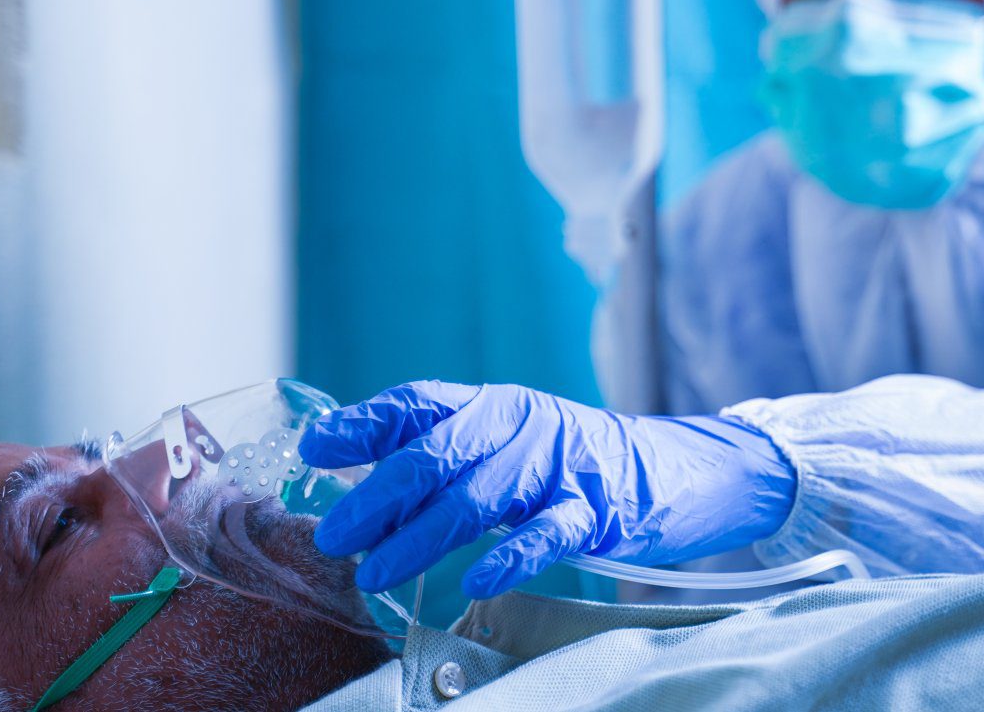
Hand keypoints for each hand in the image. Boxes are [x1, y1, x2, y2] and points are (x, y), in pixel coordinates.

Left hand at [298, 380, 796, 597]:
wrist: (668, 469)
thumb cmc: (563, 464)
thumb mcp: (498, 443)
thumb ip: (430, 451)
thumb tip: (335, 462)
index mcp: (491, 403)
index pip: (418, 402)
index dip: (364, 423)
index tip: (314, 449)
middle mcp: (521, 423)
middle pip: (439, 453)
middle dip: (378, 496)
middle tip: (335, 536)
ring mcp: (560, 465)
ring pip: (482, 497)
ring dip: (422, 537)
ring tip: (377, 572)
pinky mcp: (598, 509)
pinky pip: (549, 533)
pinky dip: (511, 555)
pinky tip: (476, 580)